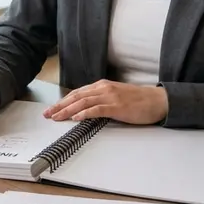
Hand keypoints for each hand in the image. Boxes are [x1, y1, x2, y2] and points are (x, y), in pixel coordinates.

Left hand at [42, 79, 168, 124]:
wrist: (156, 100)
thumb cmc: (137, 100)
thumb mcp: (115, 96)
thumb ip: (101, 99)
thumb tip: (85, 109)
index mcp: (102, 86)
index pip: (77, 93)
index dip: (63, 101)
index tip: (51, 109)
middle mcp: (103, 88)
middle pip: (76, 97)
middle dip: (60, 106)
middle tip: (47, 114)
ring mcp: (110, 97)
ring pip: (83, 102)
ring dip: (68, 110)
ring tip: (56, 117)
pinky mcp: (117, 106)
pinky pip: (97, 109)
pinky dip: (84, 113)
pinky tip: (75, 118)